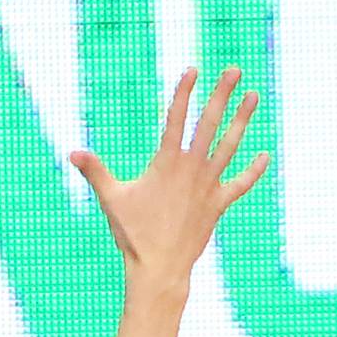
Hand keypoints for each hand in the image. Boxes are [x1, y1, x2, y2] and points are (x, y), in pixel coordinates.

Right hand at [73, 67, 266, 284]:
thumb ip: (95, 171)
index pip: (177, 118)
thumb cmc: (133, 233)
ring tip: (254, 96)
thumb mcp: (111, 198)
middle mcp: (192, 168)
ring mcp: (208, 185)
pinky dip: (253, 170)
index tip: (194, 69)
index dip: (185, 92)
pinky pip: (240, 183)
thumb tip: (72, 152)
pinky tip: (265, 155)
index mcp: (166, 162)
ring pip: (230, 145)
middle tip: (235, 71)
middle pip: (210, 123)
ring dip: (242, 119)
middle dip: (222, 94)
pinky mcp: (218, 204)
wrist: (160, 267)